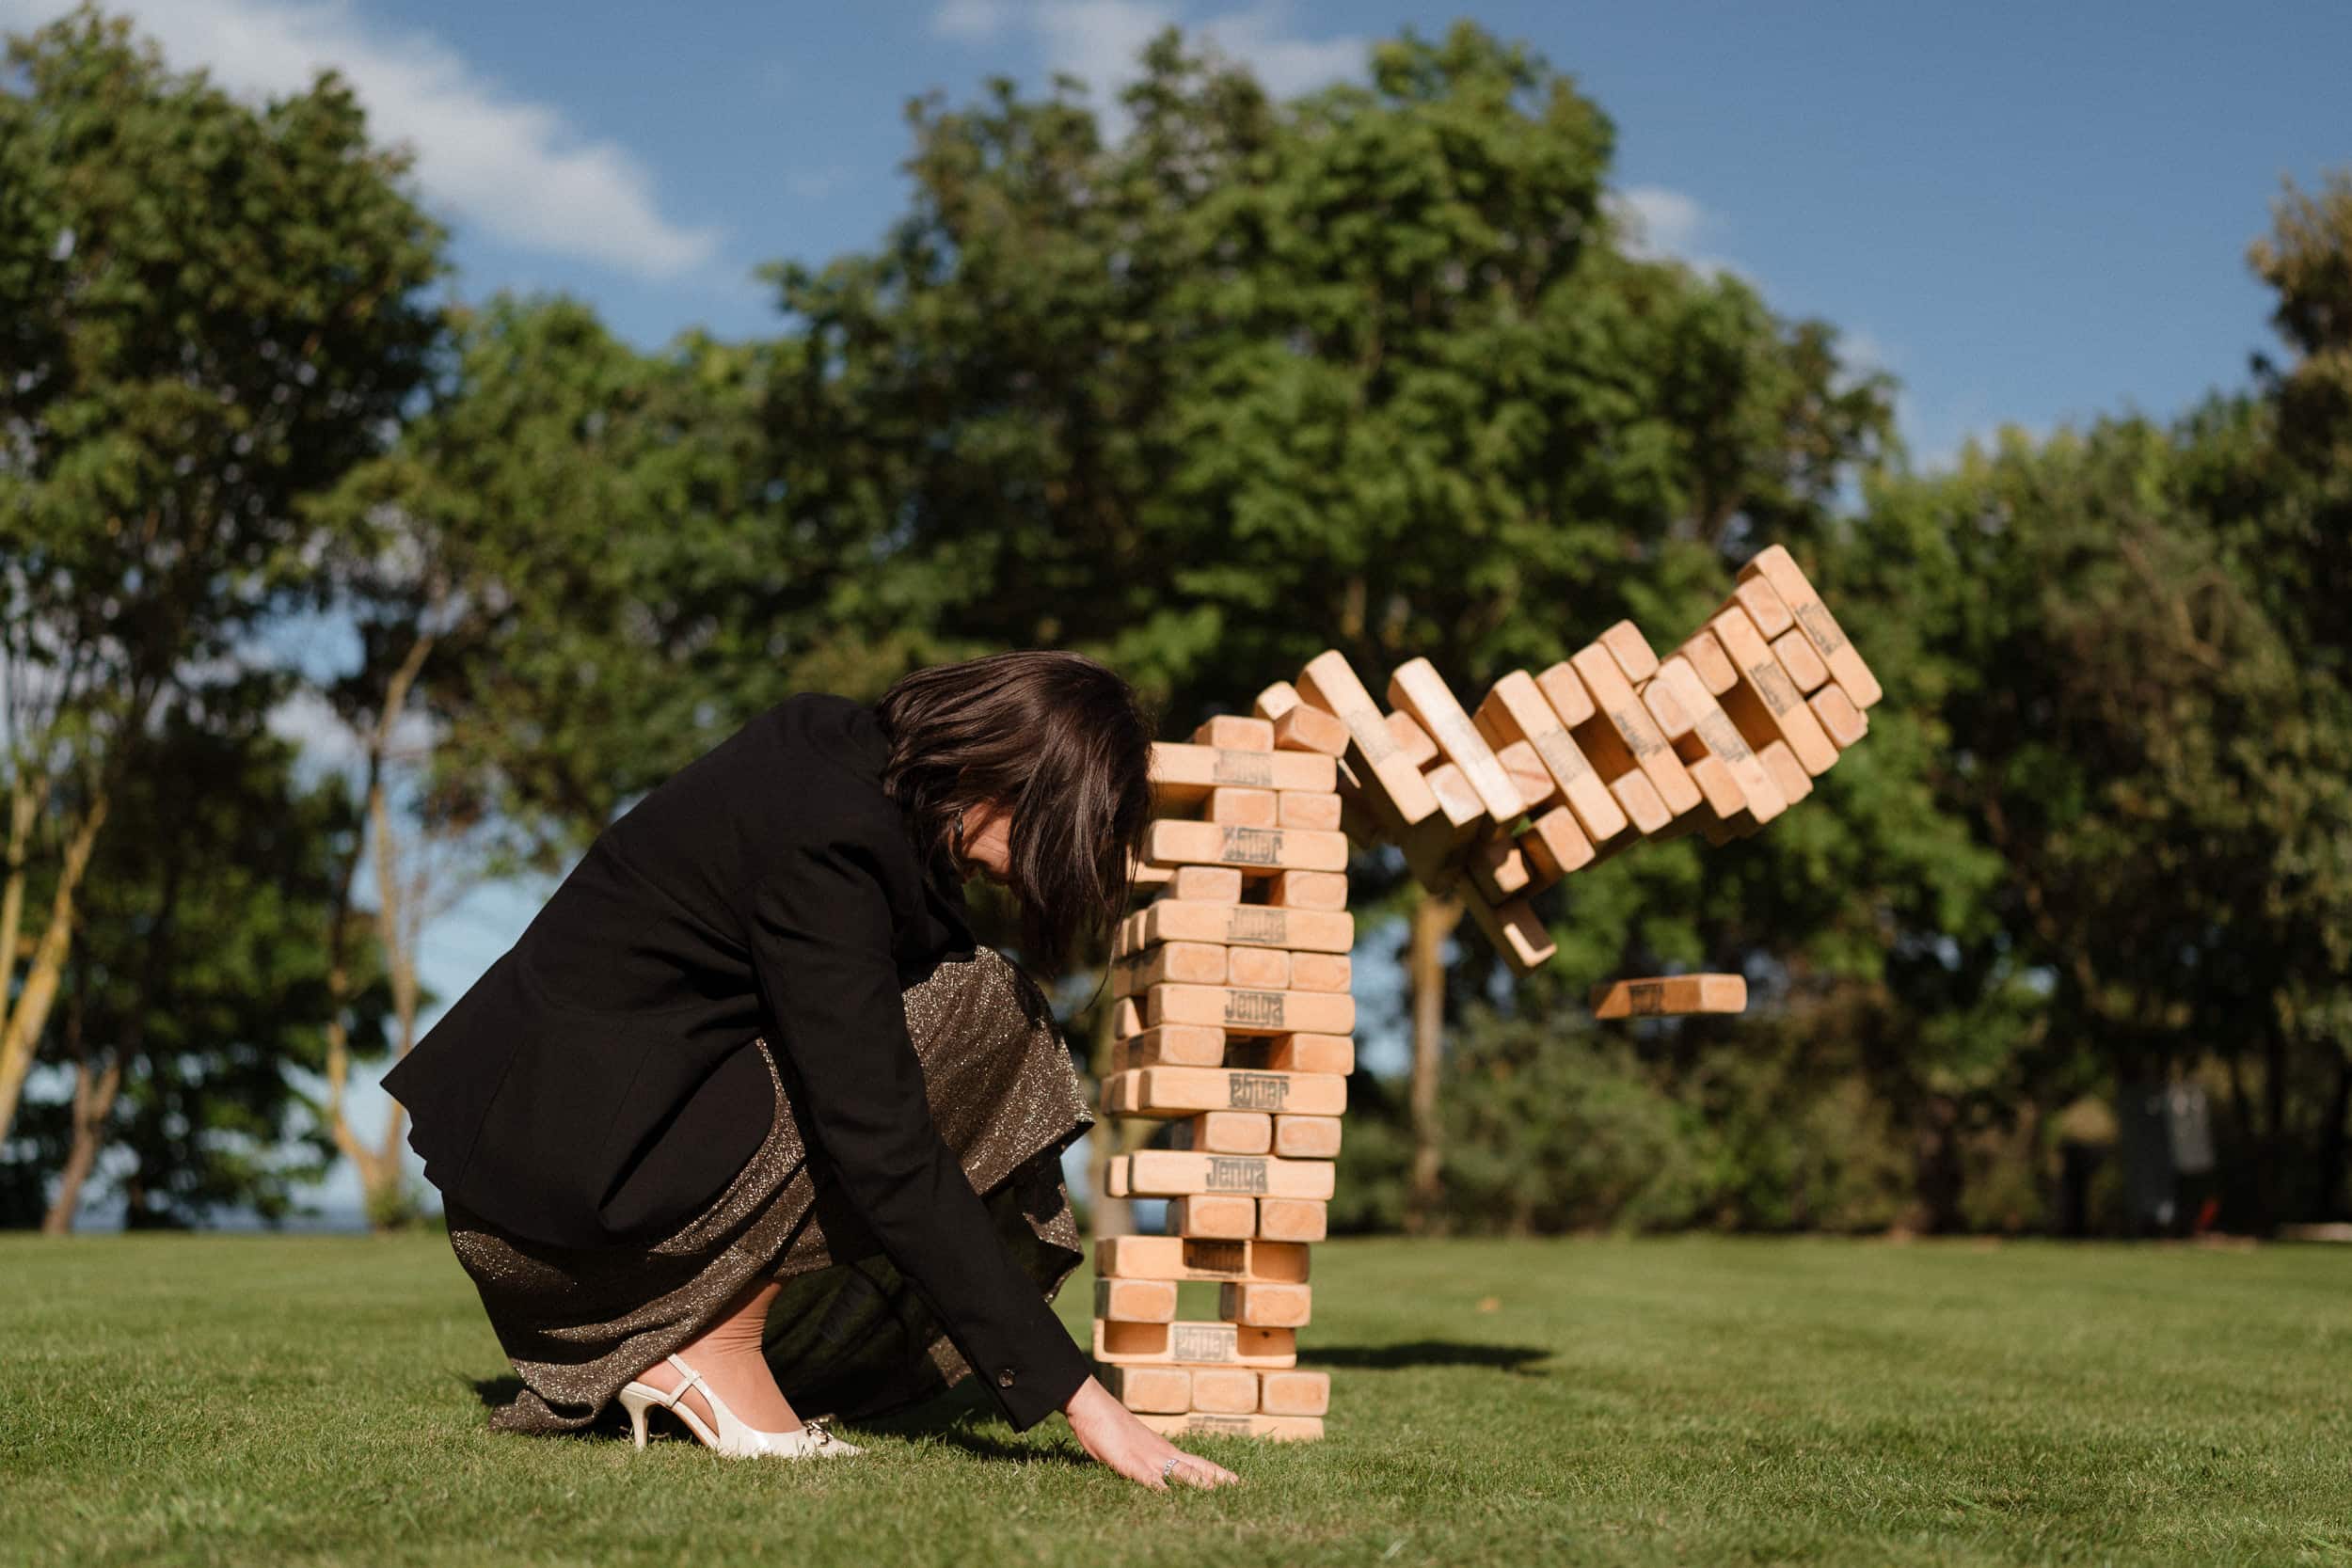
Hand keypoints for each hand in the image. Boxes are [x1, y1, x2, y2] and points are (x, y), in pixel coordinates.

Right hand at [1062, 1375, 1240, 1491]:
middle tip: (1240, 1488)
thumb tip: (1157, 1470)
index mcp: (1163, 1449)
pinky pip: (1148, 1478)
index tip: (1235, 1481)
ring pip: (1180, 1473)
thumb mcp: (1133, 1445)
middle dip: (1217, 1480)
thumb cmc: (1109, 1425)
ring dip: (1200, 1484)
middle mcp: (1162, 1453)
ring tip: (1219, 1494)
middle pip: (1196, 1468)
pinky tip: (1169, 1497)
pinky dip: (1160, 1488)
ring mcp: (1148, 1457)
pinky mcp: (1130, 1462)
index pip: (1197, 1463)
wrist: (1092, 1405)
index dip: (1216, 1473)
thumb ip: (1146, 1458)